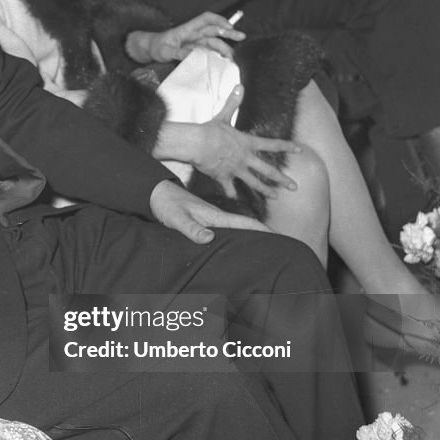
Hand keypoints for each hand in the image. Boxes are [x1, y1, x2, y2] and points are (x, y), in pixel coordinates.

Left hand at [128, 12, 243, 63]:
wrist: (150, 50)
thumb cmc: (157, 47)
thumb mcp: (165, 52)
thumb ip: (178, 53)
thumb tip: (192, 54)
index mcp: (187, 29)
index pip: (205, 19)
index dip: (218, 20)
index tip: (228, 27)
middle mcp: (194, 34)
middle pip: (214, 30)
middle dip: (228, 32)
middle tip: (242, 36)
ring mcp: (195, 42)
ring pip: (214, 42)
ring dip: (225, 47)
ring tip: (232, 57)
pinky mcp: (195, 50)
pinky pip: (209, 50)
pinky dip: (217, 54)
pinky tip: (224, 61)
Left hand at [149, 180, 268, 243]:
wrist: (157, 193)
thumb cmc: (166, 205)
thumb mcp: (176, 218)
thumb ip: (191, 228)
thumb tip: (209, 238)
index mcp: (214, 216)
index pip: (243, 223)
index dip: (262, 230)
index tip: (280, 237)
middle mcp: (216, 216)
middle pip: (245, 226)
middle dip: (263, 234)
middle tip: (282, 246)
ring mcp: (211, 218)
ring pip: (236, 228)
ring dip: (251, 234)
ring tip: (266, 246)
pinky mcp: (204, 221)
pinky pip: (225, 229)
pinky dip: (236, 234)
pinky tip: (238, 241)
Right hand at [192, 88, 299, 198]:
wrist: (198, 144)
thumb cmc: (211, 130)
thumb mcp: (224, 116)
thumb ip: (233, 103)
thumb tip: (239, 86)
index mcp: (248, 143)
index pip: (272, 145)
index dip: (287, 147)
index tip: (300, 151)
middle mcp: (245, 158)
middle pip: (268, 171)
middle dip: (282, 179)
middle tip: (294, 187)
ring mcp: (235, 169)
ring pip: (254, 183)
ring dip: (265, 190)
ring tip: (275, 197)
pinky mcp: (223, 177)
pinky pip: (230, 188)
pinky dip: (233, 194)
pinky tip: (237, 200)